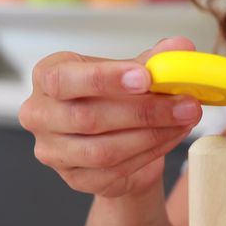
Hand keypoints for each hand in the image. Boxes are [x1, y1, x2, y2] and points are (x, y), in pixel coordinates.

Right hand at [18, 37, 203, 197]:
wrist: (114, 140)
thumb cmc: (114, 98)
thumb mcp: (129, 72)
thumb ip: (152, 60)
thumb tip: (181, 47)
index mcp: (46, 76)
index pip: (64, 79)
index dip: (106, 79)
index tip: (146, 78)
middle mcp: (40, 115)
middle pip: (88, 118)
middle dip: (144, 112)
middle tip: (185, 105)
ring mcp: (53, 152)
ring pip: (103, 150)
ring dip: (152, 136)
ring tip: (184, 121)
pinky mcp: (75, 179)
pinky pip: (115, 171)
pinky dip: (150, 154)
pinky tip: (172, 137)